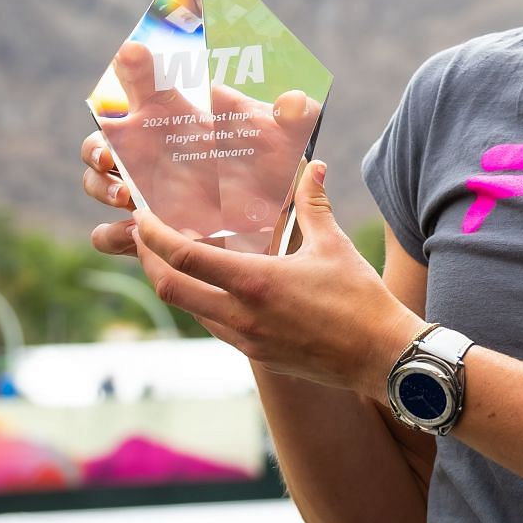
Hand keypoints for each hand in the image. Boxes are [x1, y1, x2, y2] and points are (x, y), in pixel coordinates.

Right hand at [82, 41, 319, 255]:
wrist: (272, 221)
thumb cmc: (269, 166)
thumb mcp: (285, 140)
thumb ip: (293, 117)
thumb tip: (296, 101)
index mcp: (171, 117)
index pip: (141, 84)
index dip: (132, 67)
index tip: (133, 54)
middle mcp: (146, 152)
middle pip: (100, 138)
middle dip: (96, 144)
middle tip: (110, 153)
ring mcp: (141, 192)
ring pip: (94, 183)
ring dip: (100, 187)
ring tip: (127, 197)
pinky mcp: (145, 232)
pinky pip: (108, 234)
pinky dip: (114, 234)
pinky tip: (135, 234)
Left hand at [129, 158, 424, 396]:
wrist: (380, 356)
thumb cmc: (360, 299)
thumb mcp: (333, 246)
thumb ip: (313, 204)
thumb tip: (312, 166)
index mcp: (255, 282)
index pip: (184, 257)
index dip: (153, 235)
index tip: (141, 216)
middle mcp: (241, 315)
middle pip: (170, 288)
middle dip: (148, 260)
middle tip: (143, 236)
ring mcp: (246, 339)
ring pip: (190, 310)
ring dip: (175, 283)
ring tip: (175, 257)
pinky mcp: (257, 355)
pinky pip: (215, 326)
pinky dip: (202, 303)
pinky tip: (214, 286)